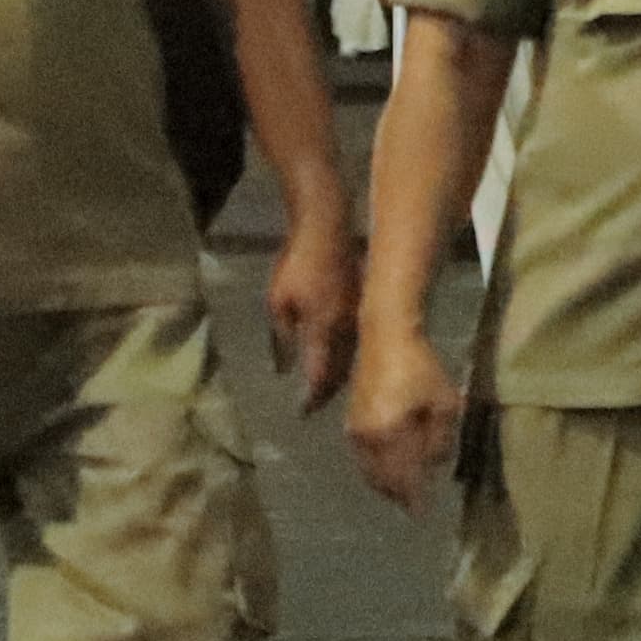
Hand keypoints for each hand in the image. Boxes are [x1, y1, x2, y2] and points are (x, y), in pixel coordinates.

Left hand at [266, 198, 358, 412]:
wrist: (327, 227)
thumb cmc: (297, 264)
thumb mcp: (278, 302)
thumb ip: (283, 337)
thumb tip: (283, 367)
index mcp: (325, 330)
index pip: (321, 375)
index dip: (312, 397)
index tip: (302, 413)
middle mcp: (347, 330)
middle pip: (342, 372)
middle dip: (328, 391)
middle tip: (316, 404)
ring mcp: (358, 317)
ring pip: (353, 357)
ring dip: (341, 376)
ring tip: (328, 387)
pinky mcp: (362, 305)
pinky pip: (358, 341)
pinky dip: (348, 356)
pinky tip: (340, 357)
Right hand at [342, 323, 459, 516]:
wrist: (384, 338)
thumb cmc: (420, 368)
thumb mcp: (443, 403)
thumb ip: (440, 439)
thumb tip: (435, 466)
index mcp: (390, 435)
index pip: (403, 479)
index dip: (414, 499)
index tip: (424, 514)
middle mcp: (367, 439)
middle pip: (382, 480)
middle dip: (398, 495)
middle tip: (414, 505)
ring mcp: (355, 432)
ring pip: (369, 471)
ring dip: (386, 484)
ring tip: (403, 491)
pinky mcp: (351, 423)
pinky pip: (362, 457)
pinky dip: (376, 469)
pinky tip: (389, 468)